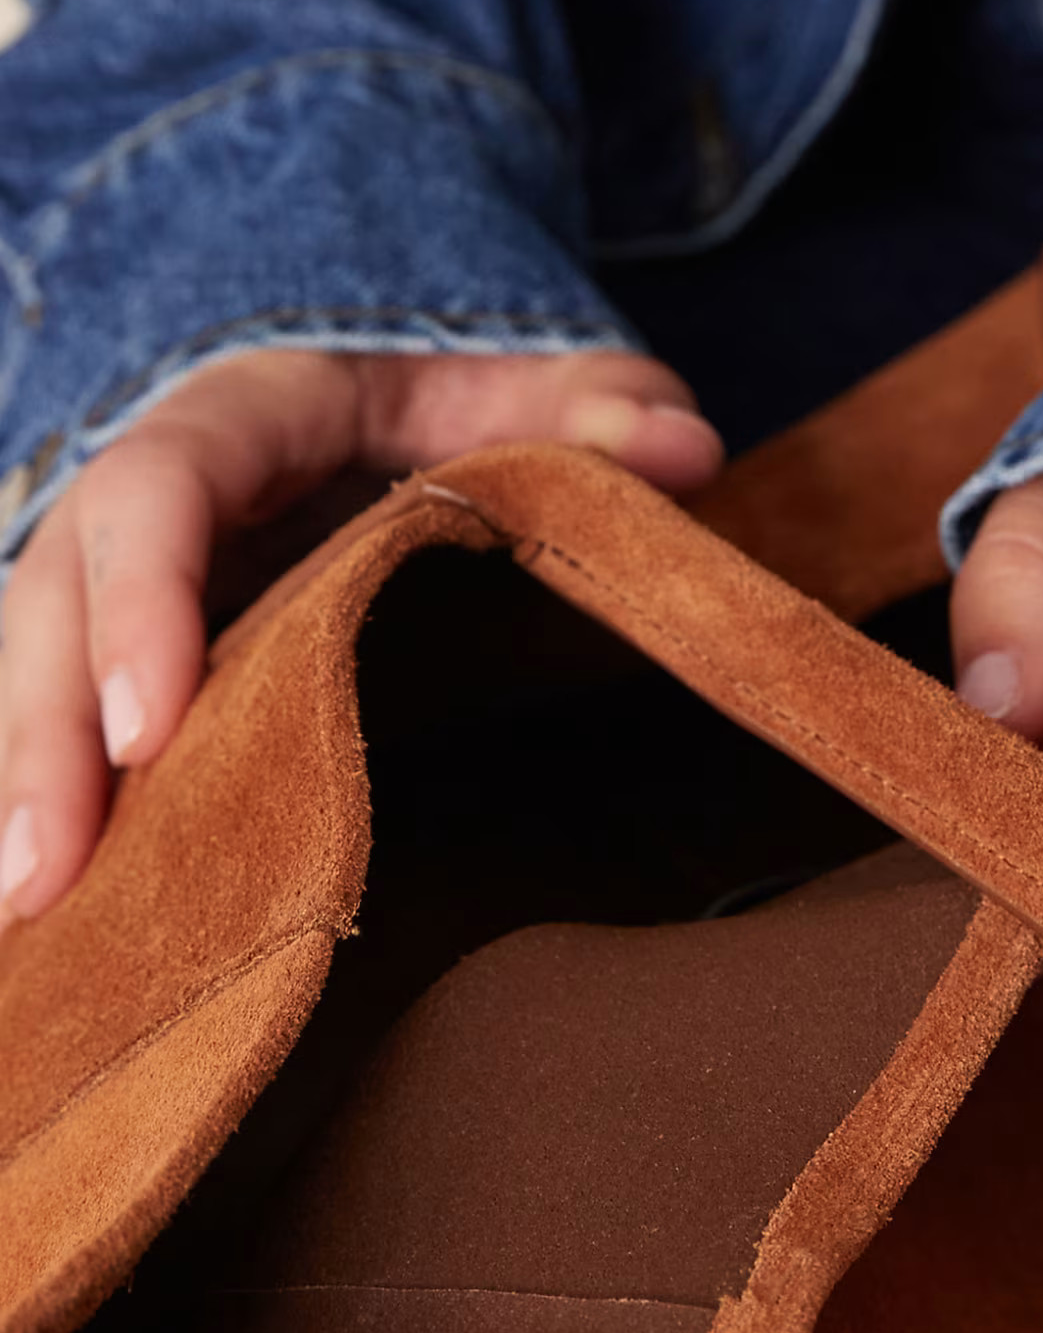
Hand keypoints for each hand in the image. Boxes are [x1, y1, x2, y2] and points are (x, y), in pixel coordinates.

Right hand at [0, 345, 721, 921]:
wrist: (385, 421)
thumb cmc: (456, 410)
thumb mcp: (529, 388)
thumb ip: (600, 411)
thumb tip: (686, 453)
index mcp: (232, 422)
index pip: (154, 492)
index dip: (144, 600)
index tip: (158, 724)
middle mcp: (139, 511)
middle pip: (49, 612)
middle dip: (42, 745)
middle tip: (43, 883)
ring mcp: (114, 598)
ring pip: (29, 687)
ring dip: (21, 803)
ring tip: (24, 935)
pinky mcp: (121, 672)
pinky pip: (61, 739)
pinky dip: (46, 820)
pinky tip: (44, 944)